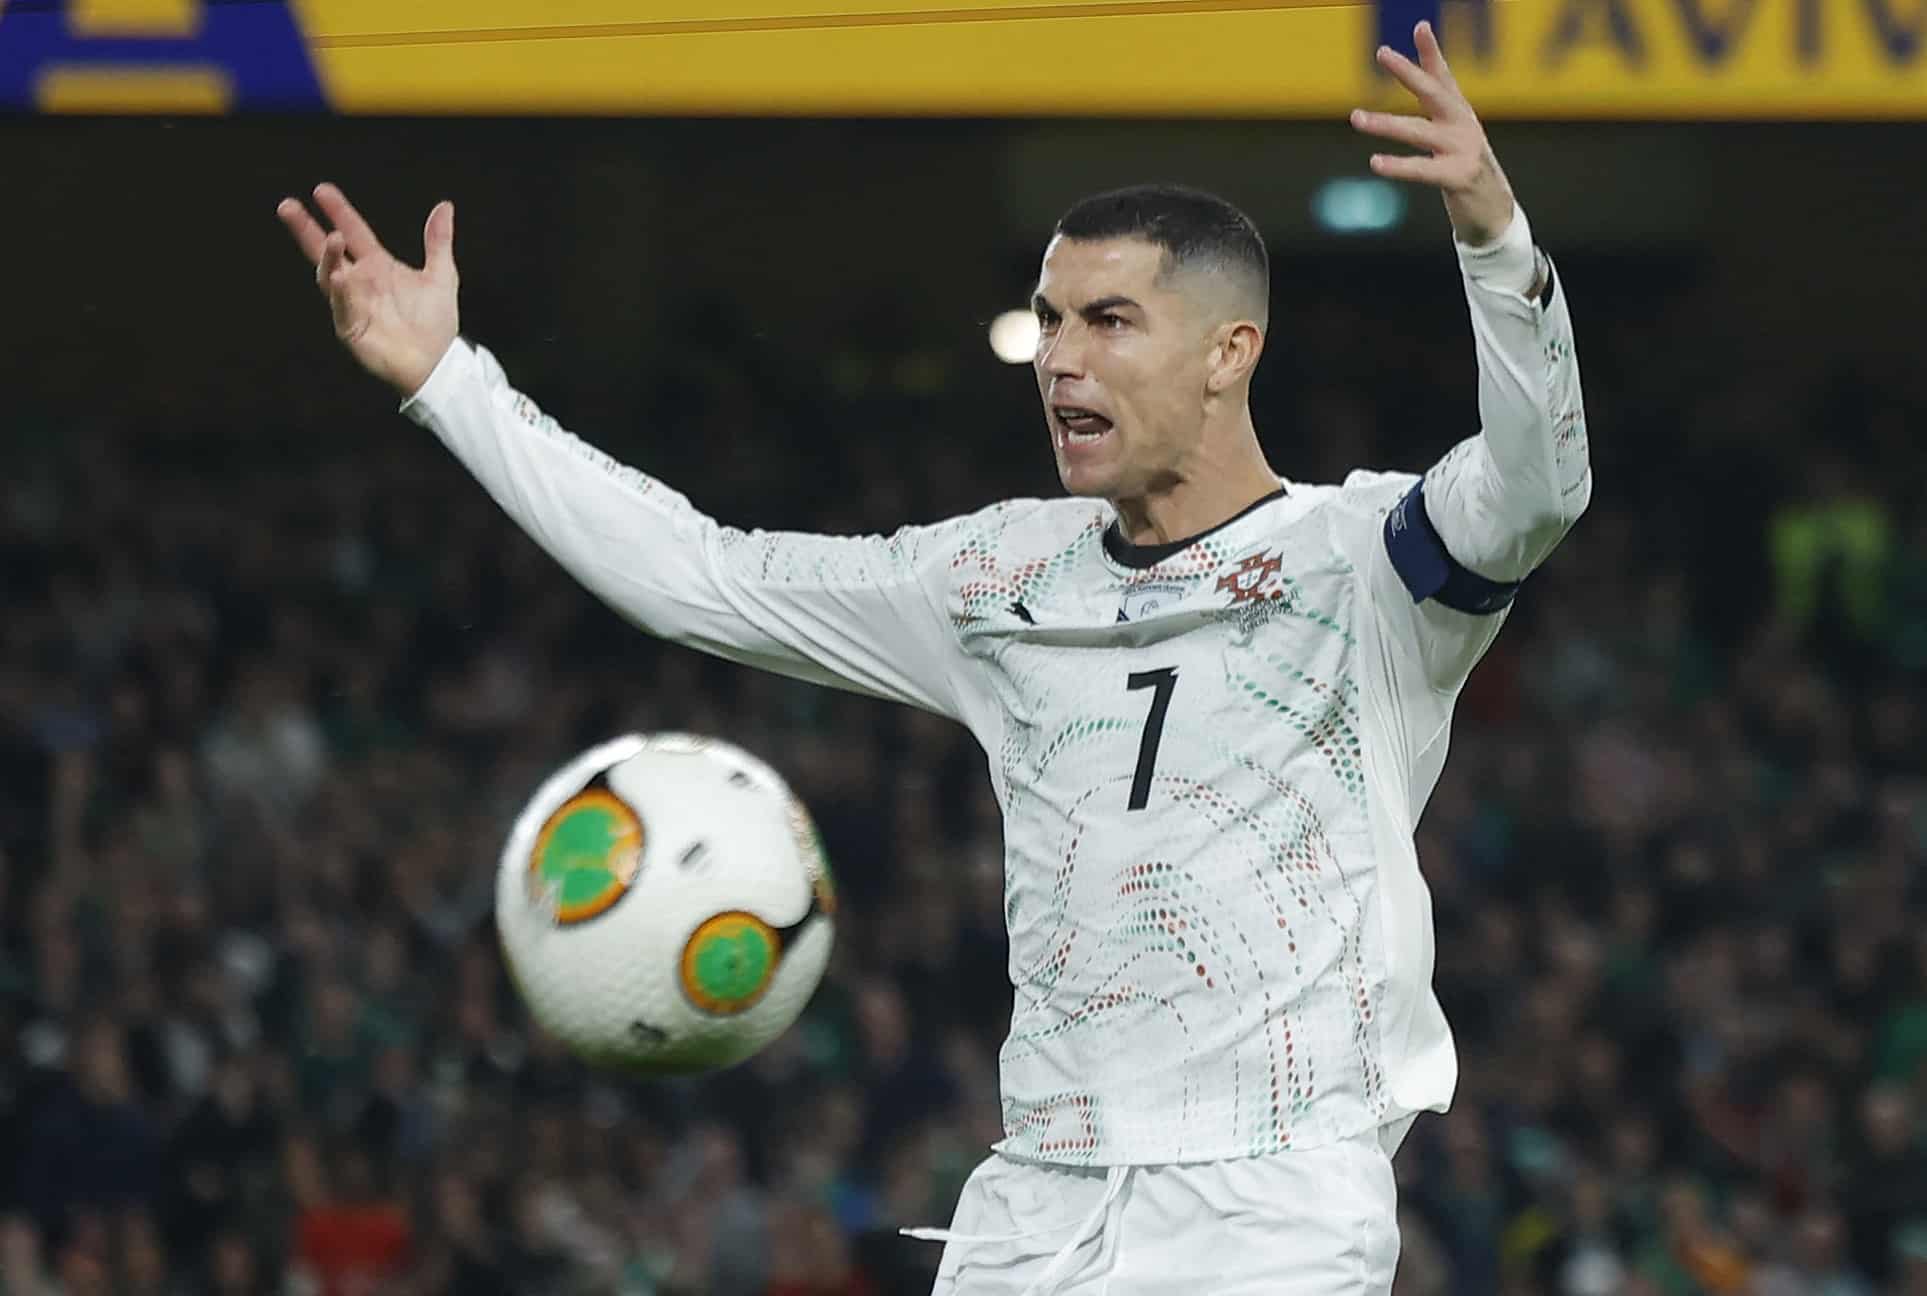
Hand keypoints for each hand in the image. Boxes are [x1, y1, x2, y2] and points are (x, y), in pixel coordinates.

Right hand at [277, 184, 459, 395]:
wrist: (439, 362)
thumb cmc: (436, 322)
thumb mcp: (442, 275)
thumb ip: (438, 241)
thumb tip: (445, 205)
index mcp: (377, 265)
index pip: (354, 232)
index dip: (339, 211)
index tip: (321, 190)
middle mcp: (359, 281)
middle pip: (326, 250)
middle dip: (306, 229)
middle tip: (287, 206)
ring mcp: (352, 304)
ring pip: (329, 277)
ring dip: (328, 258)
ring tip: (333, 239)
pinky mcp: (352, 328)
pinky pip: (342, 308)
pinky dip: (340, 293)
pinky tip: (340, 276)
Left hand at [1349, 22, 1515, 246]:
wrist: (1494, 208)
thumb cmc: (1465, 165)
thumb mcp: (1454, 129)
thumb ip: (1437, 98)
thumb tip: (1424, 61)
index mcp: (1458, 112)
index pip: (1443, 76)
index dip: (1431, 52)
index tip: (1420, 27)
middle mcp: (1462, 125)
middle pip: (1432, 92)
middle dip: (1408, 71)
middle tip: (1383, 53)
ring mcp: (1462, 149)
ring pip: (1417, 131)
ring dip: (1385, 124)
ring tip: (1356, 117)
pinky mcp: (1458, 176)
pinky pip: (1422, 169)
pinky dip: (1398, 166)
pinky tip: (1375, 162)